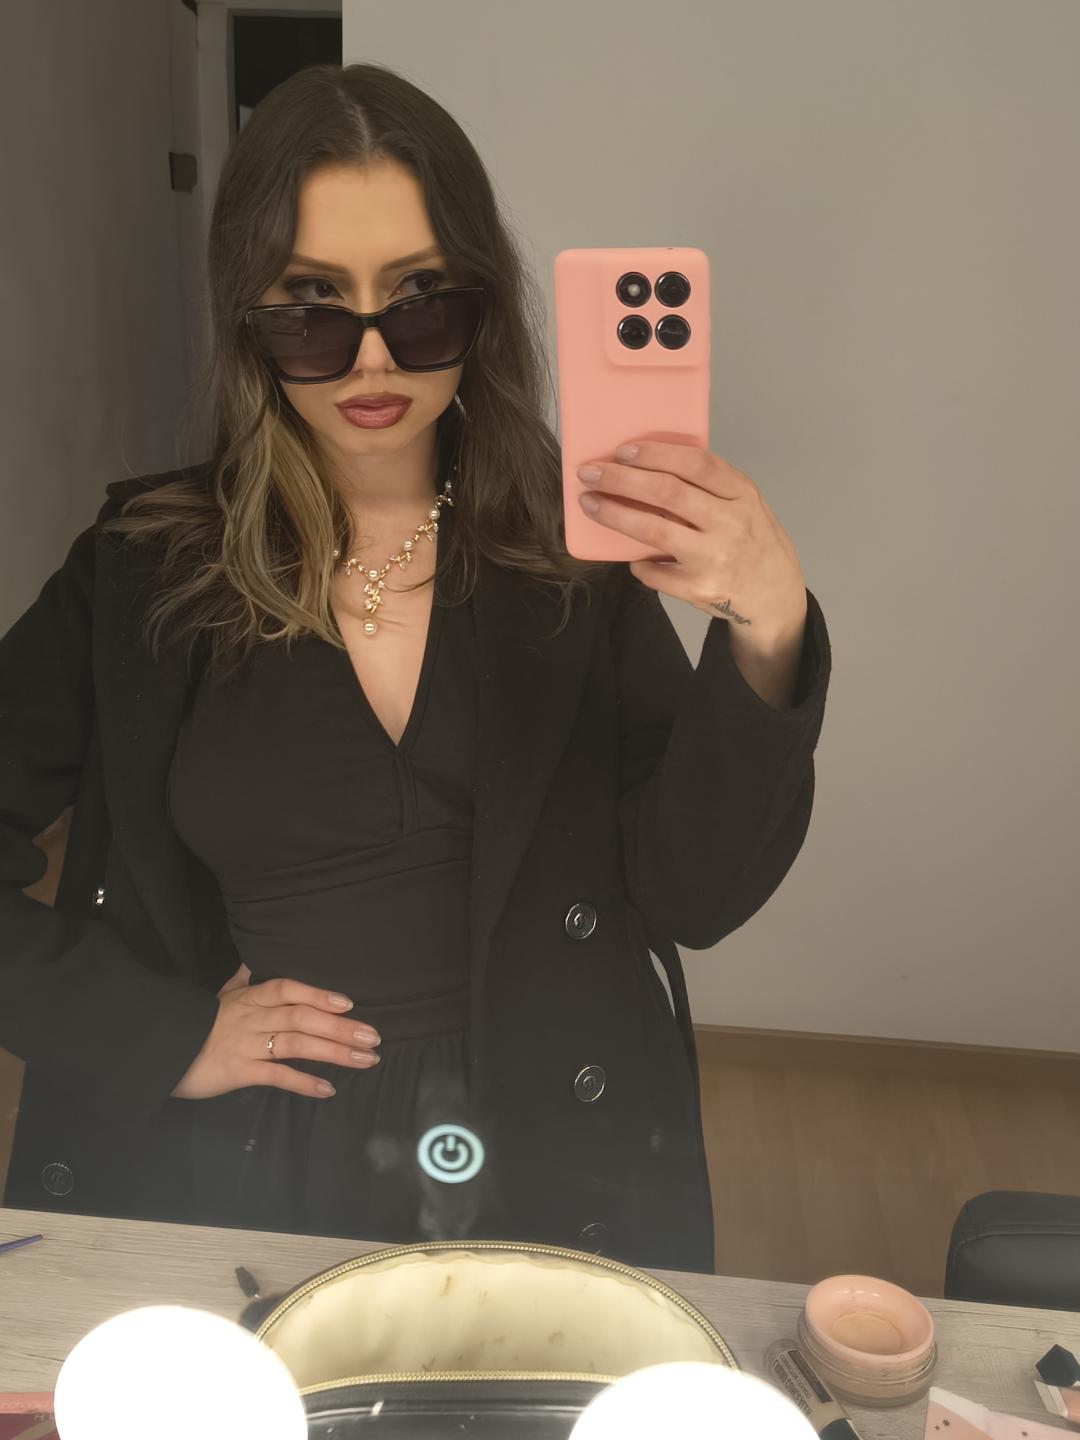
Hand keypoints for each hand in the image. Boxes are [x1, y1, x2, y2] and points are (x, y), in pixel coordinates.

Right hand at [171, 963, 381, 1100]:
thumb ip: (239, 981)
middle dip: (341, 1027)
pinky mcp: (239, 1072)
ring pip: (297, 1044)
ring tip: (364, 1060)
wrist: (161, 1050)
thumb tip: (248, 963)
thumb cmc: (194, 1024)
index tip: (349, 1003)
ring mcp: (247, 1045)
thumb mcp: (218, 997)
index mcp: (250, 998)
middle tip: (373, 1037)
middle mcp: (253, 1018)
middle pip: (303, 1017)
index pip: (289, 989)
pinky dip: (304, 1082)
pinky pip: (277, 1076)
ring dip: (334, 1052)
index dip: (319, 994)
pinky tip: (328, 1089)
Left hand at [577, 440, 807, 647]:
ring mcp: (715, 558)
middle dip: (621, 479)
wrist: (775, 596)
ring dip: (614, 514)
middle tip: (591, 473)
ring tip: (590, 503)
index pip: (696, 464)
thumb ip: (710, 486)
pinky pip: (654, 570)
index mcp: (743, 494)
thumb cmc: (752, 542)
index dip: (656, 454)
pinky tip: (631, 555)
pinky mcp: (700, 589)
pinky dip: (637, 562)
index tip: (623, 450)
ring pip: (653, 530)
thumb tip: (649, 466)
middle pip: (667, 493)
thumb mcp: (745, 504)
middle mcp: (731, 524)